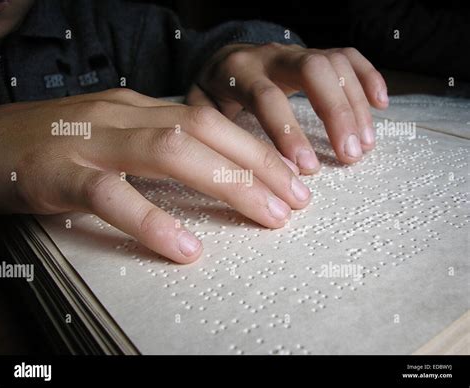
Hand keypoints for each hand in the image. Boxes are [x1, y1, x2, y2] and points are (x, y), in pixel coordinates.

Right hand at [0, 89, 310, 262]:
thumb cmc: (52, 145)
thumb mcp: (113, 135)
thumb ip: (155, 145)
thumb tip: (207, 165)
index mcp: (136, 108)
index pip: (210, 120)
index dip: (256, 149)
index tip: (292, 179)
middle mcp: (120, 116)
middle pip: (202, 131)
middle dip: (257, 165)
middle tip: (297, 201)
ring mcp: (89, 143)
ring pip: (169, 152)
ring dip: (227, 184)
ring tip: (267, 215)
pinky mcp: (57, 175)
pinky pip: (111, 196)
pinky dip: (152, 221)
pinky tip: (185, 248)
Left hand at [187, 43, 387, 172]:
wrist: (222, 61)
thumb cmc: (214, 93)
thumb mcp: (199, 109)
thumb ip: (211, 128)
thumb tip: (237, 165)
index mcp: (238, 71)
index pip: (267, 97)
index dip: (288, 131)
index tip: (306, 167)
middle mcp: (271, 55)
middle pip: (312, 71)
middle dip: (335, 113)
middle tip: (350, 155)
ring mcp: (297, 52)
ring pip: (335, 65)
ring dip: (355, 105)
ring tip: (364, 145)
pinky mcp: (315, 54)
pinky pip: (349, 57)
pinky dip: (369, 77)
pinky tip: (380, 104)